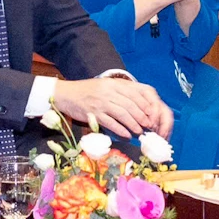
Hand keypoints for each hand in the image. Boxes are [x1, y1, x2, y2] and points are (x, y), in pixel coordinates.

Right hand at [50, 77, 173, 138]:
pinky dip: (120, 130)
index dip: (147, 106)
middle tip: (149, 126)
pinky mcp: (93, 114)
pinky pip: (110, 123)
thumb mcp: (107, 86)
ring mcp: (101, 103)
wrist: (66, 94)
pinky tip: (127, 135)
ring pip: (123, 114)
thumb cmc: (89, 91)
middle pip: (132, 105)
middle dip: (143, 117)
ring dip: (134, 124)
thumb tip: (140, 105)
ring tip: (140, 132)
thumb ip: (122, 92)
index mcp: (115, 84)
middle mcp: (109, 91)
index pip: (137, 94)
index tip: (153, 115)